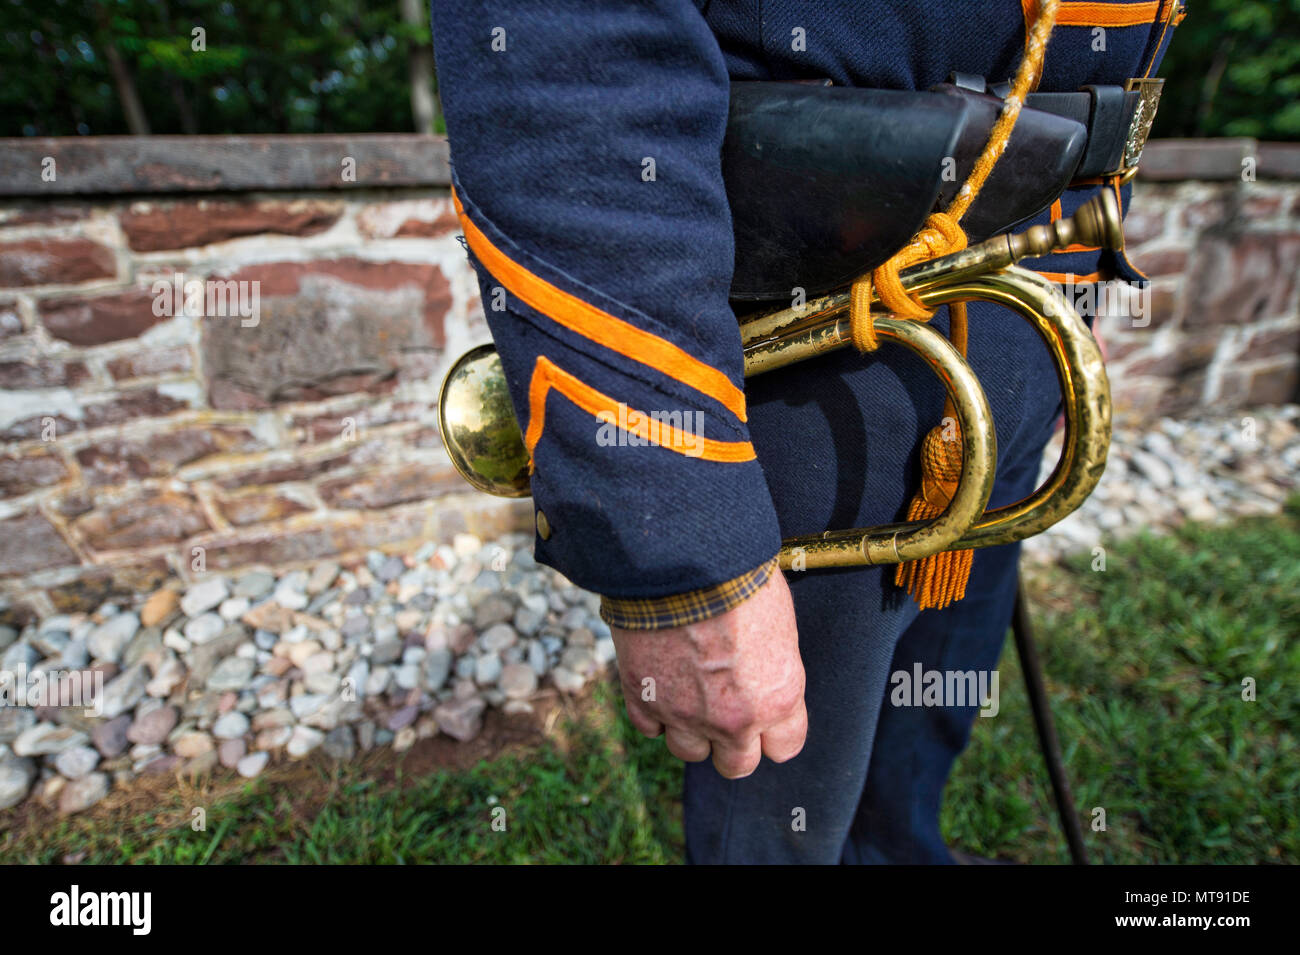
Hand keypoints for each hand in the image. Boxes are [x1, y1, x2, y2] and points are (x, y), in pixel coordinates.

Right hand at [611, 569, 806, 778]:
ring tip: (690, 695)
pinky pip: (649, 728)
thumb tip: (762, 667)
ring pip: (689, 752)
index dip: (774, 733)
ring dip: (691, 730)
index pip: (785, 748)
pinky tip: (660, 685)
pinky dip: (654, 712)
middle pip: (736, 765)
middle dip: (733, 744)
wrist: (683, 561)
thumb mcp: (778, 622)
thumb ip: (771, 664)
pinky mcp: (643, 699)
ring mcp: (685, 714)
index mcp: (777, 698)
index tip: (765, 717)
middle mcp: (733, 719)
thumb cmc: (739, 579)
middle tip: (726, 713)